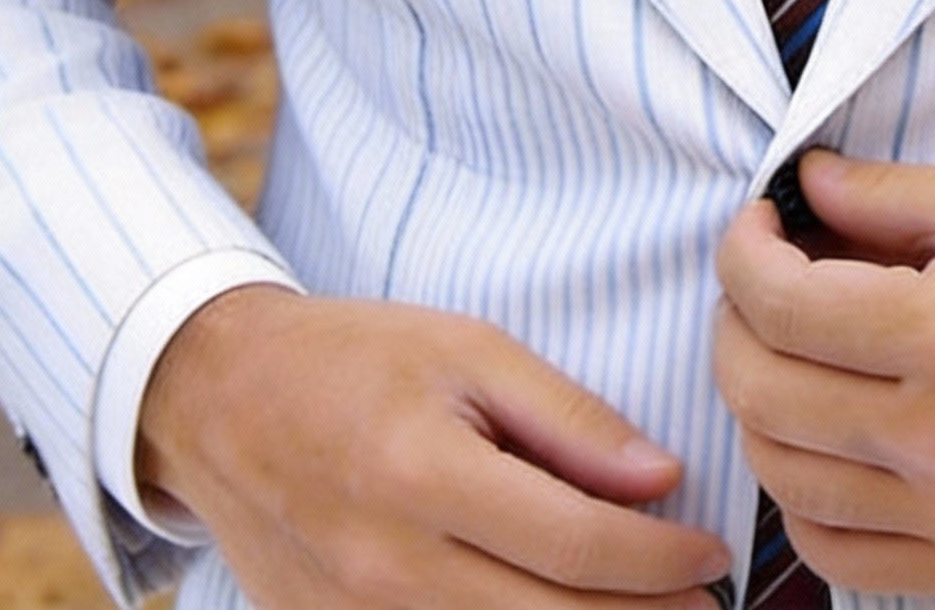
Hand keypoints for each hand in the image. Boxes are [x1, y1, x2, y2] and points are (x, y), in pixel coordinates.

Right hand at [138, 285, 733, 609]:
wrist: (220, 401)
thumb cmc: (357, 359)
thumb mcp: (469, 350)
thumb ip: (568, 419)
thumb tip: (661, 478)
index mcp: (427, 476)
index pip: (577, 545)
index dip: (662, 559)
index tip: (715, 552)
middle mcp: (389, 567)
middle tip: (706, 605)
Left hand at [713, 152, 934, 595]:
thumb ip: (886, 195)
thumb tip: (801, 185)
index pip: (780, 306)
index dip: (742, 254)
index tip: (756, 226)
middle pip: (762, 394)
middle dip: (734, 323)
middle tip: (759, 282)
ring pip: (785, 478)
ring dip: (759, 406)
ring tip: (787, 354)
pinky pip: (841, 554)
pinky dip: (805, 497)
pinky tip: (823, 441)